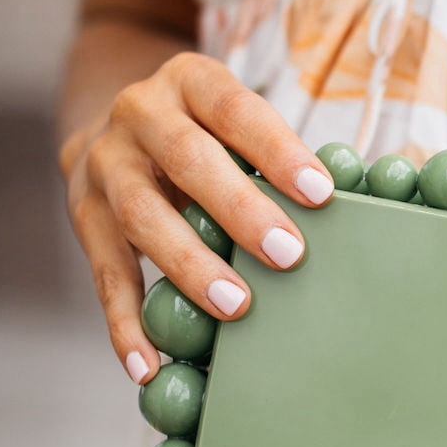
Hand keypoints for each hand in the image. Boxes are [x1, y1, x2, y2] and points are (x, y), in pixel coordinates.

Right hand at [61, 50, 335, 383]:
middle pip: (186, 159)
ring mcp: (105, 164)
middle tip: (288, 254)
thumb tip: (363, 204)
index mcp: (190, 82)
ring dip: (190, 265)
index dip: (278, 150)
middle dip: (239, 209)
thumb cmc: (211, 133)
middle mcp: (139, 113)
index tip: (321, 194)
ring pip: (143, 215)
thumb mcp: (238, 122)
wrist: (116, 124)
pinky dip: (125, 324)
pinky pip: (104, 274)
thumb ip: (282, 155)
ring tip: (234, 306)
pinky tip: (149, 365)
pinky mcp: (83, 214)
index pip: (236, 110)